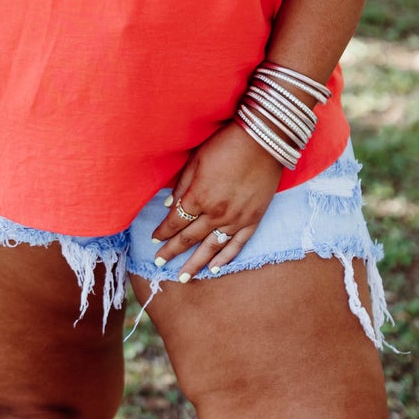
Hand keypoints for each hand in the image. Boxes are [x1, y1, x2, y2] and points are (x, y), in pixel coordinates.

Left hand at [150, 121, 283, 279]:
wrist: (264, 141)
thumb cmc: (226, 145)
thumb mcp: (196, 160)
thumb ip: (181, 185)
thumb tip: (169, 205)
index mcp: (198, 197)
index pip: (175, 222)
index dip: (163, 232)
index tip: (154, 240)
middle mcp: (215, 214)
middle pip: (189, 239)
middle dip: (172, 252)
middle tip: (159, 263)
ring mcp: (236, 220)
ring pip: (211, 248)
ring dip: (195, 264)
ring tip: (183, 277)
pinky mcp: (253, 220)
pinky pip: (236, 245)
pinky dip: (225, 258)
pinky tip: (214, 269)